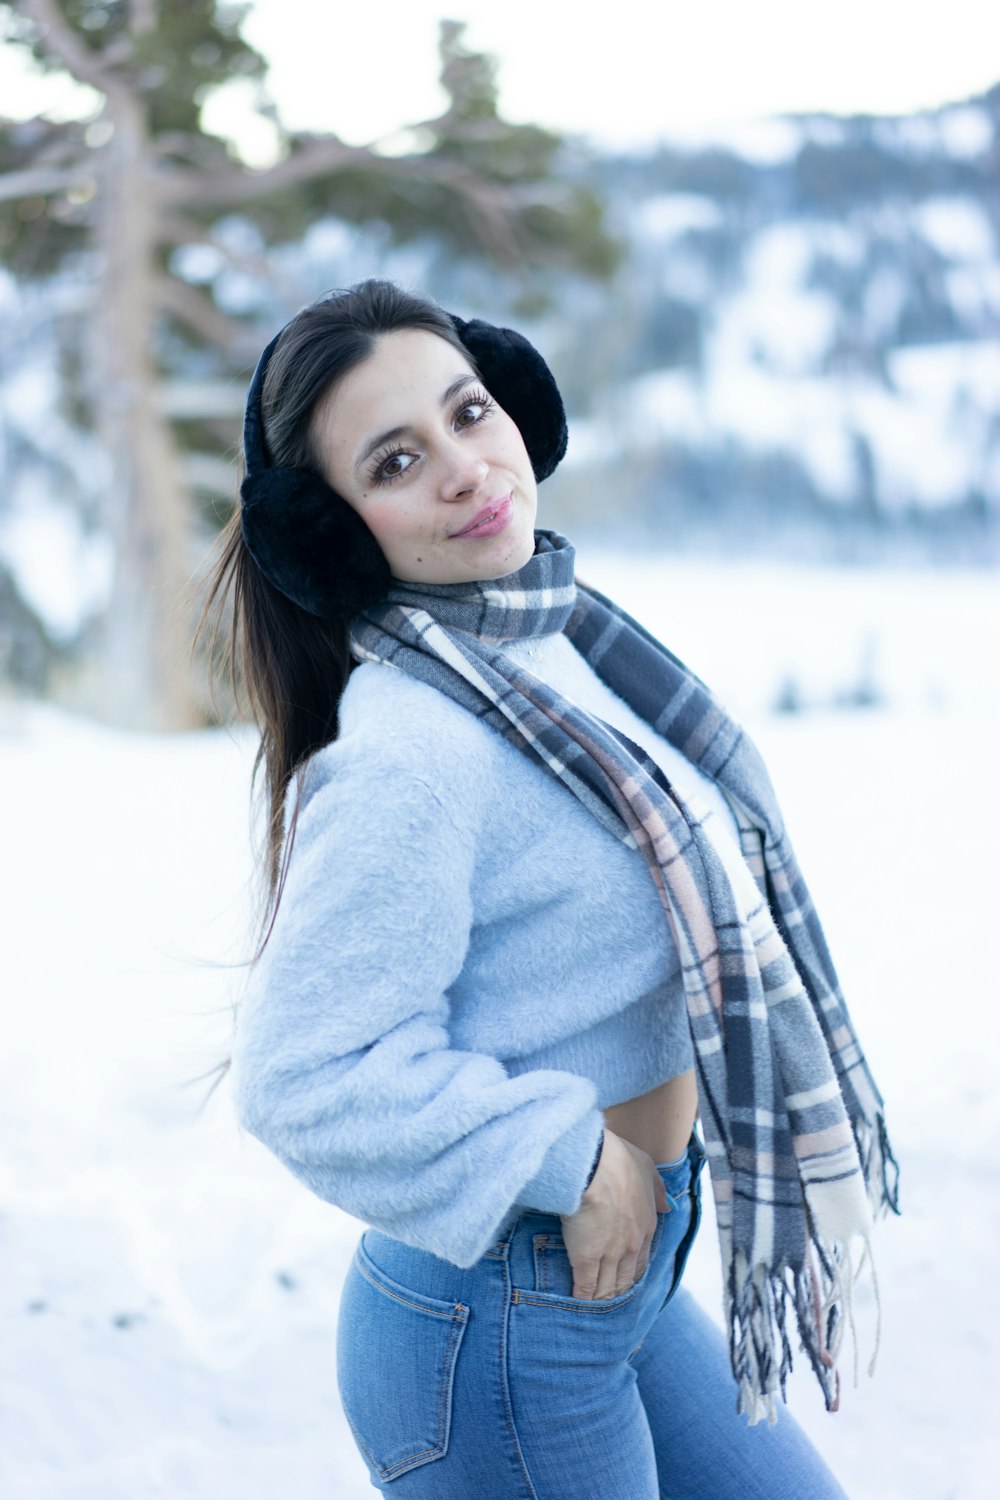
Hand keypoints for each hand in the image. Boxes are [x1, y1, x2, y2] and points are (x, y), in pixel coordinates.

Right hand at [558, 1128, 668, 1298]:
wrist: (594, 1164)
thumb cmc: (618, 1159)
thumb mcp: (646, 1168)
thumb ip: (657, 1190)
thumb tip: (667, 1207)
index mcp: (646, 1226)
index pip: (641, 1260)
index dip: (632, 1275)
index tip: (626, 1283)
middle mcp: (631, 1246)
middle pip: (625, 1279)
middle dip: (618, 1294)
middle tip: (610, 1307)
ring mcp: (609, 1254)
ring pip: (607, 1287)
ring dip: (601, 1301)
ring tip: (593, 1313)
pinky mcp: (586, 1259)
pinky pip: (586, 1286)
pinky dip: (582, 1299)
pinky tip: (578, 1307)